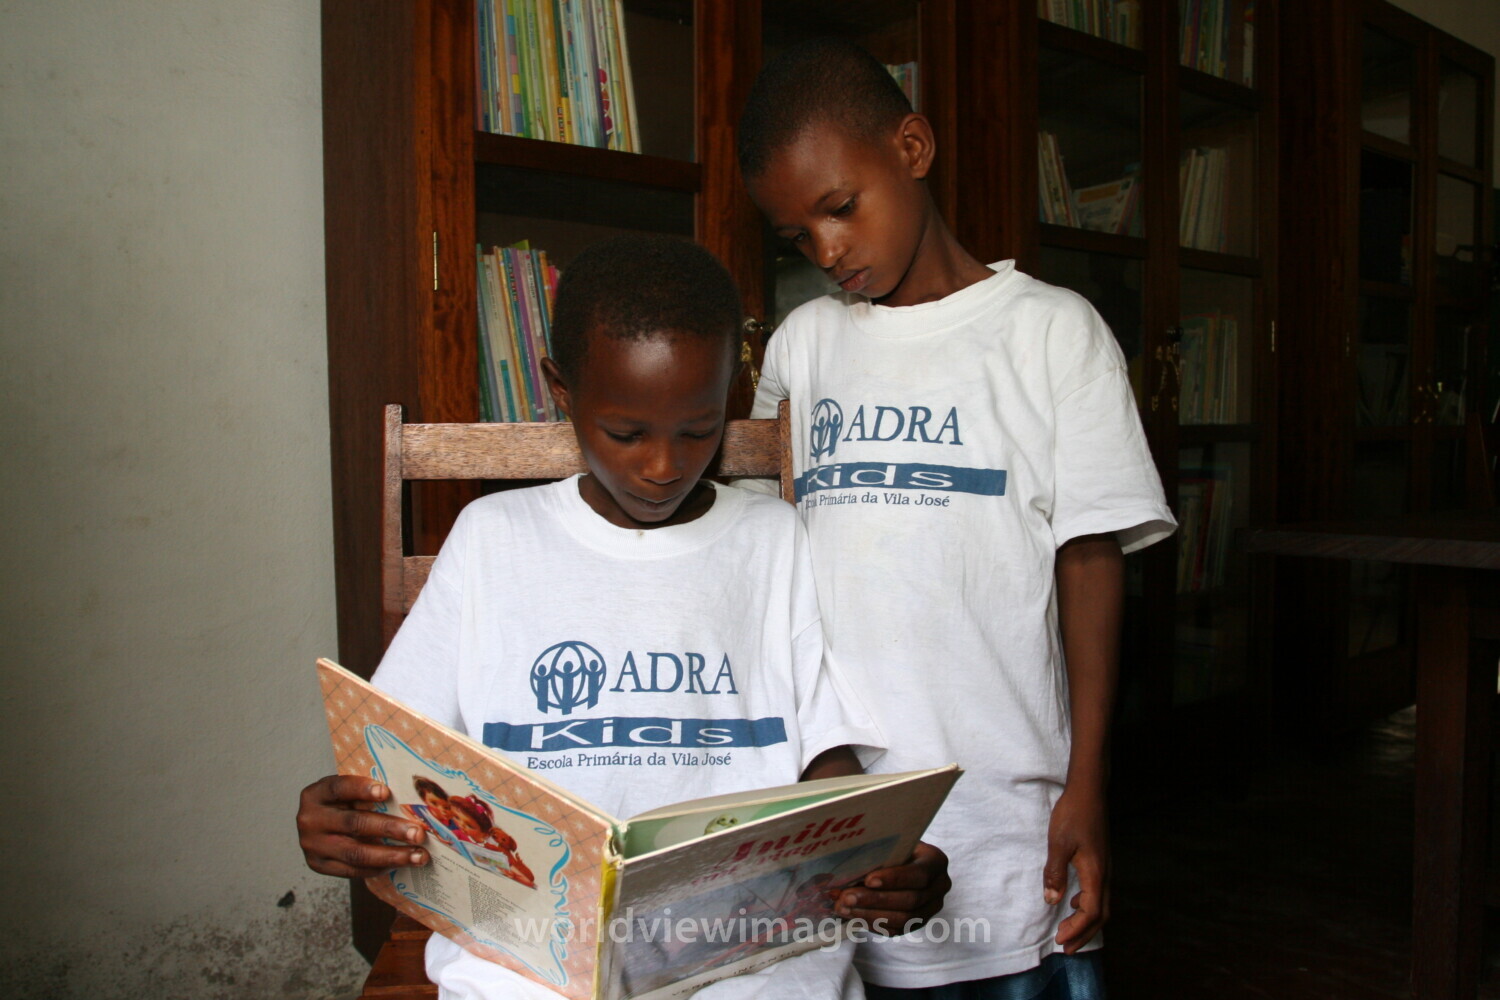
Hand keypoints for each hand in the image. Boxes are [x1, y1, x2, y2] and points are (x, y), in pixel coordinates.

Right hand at [297, 775, 427, 877]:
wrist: (317, 827)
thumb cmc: (341, 803)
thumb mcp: (347, 791)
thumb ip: (368, 792)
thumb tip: (411, 799)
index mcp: (316, 794)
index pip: (338, 788)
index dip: (361, 789)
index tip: (386, 792)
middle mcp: (310, 819)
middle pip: (353, 824)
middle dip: (390, 829)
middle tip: (418, 833)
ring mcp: (312, 845)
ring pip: (356, 852)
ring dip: (391, 855)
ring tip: (418, 855)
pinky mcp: (319, 865)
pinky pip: (353, 870)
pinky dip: (379, 867)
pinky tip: (400, 863)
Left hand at [834, 841, 950, 934]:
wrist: (905, 861)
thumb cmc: (896, 847)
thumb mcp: (893, 844)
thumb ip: (879, 854)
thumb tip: (848, 867)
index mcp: (935, 861)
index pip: (918, 874)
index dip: (894, 879)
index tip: (868, 880)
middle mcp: (939, 886)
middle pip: (910, 900)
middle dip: (875, 900)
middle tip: (847, 897)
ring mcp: (931, 908)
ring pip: (903, 919)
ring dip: (870, 915)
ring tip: (844, 907)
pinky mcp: (918, 922)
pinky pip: (897, 929)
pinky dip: (873, 923)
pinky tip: (853, 916)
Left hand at [1043, 786, 1109, 952]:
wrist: (1089, 792)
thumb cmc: (1073, 814)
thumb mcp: (1058, 843)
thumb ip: (1055, 873)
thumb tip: (1052, 901)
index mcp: (1096, 873)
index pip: (1091, 912)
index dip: (1077, 930)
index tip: (1061, 942)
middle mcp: (1106, 875)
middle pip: (1101, 915)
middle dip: (1084, 934)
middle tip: (1066, 949)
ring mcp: (1106, 868)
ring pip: (1102, 905)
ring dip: (1086, 922)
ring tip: (1068, 932)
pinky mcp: (1101, 862)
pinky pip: (1099, 892)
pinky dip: (1087, 906)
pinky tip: (1072, 902)